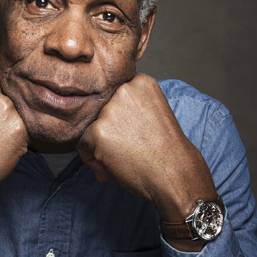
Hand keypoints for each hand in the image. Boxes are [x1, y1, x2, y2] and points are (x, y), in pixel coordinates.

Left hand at [76, 74, 217, 229]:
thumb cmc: (166, 150)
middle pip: (99, 108)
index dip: (116, 117)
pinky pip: (81, 142)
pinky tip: (107, 169)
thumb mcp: (153, 114)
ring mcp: (109, 109)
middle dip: (105, 130)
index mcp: (140, 82)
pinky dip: (89, 158)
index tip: (125, 133)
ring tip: (116, 160)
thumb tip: (100, 117)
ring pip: (88, 124)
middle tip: (122, 149)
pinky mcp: (98, 130)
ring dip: (97, 145)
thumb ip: (130, 107)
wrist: (174, 174)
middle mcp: (124, 90)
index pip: (114, 94)